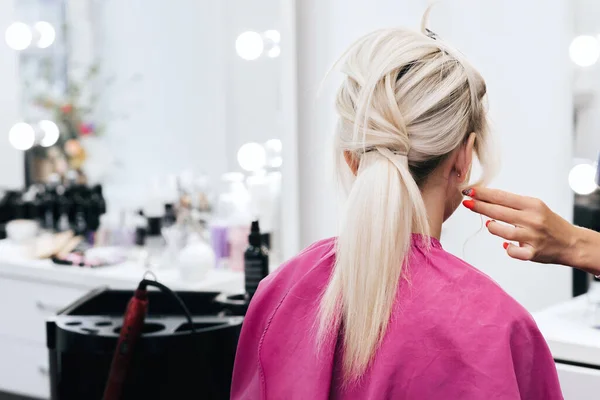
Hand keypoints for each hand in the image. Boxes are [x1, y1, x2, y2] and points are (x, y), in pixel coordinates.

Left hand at [461, 187, 579, 265]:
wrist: (571, 243)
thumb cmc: (548, 223)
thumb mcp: (534, 207)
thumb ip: (513, 205)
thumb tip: (486, 199)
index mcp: (532, 205)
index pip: (502, 197)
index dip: (484, 194)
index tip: (469, 190)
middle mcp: (533, 219)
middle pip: (499, 212)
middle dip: (480, 206)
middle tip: (466, 203)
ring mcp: (533, 237)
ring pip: (504, 232)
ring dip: (492, 227)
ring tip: (489, 224)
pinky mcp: (534, 253)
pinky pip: (513, 252)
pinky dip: (508, 249)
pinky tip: (506, 245)